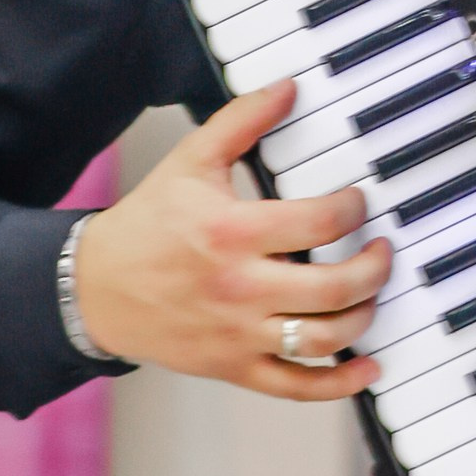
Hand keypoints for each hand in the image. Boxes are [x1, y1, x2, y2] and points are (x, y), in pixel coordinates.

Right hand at [69, 83, 386, 397]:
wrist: (95, 289)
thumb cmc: (147, 225)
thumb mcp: (189, 161)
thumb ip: (240, 121)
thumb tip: (286, 88)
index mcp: (232, 233)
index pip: (319, 223)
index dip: (352, 209)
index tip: (357, 203)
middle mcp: (240, 288)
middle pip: (334, 287)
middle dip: (373, 267)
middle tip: (380, 249)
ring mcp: (239, 334)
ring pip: (324, 339)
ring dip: (364, 316)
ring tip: (371, 293)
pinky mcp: (234, 368)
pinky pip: (298, 387)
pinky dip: (341, 382)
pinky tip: (368, 365)